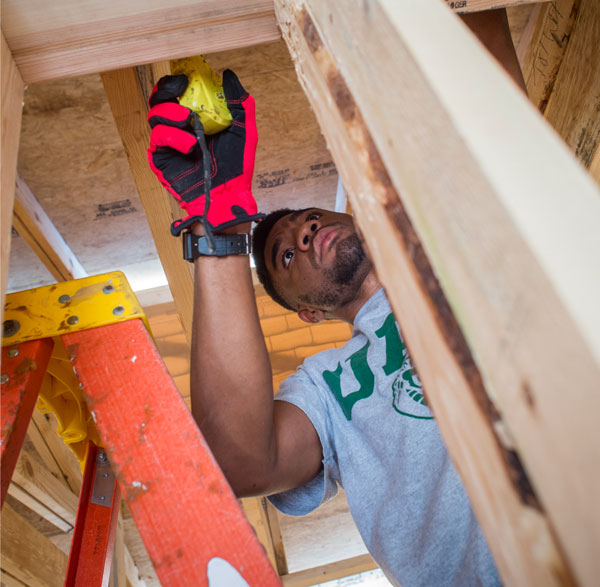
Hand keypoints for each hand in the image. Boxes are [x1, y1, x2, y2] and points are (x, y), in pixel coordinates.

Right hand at [147, 70, 262, 235]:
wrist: (228, 196)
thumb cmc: (237, 166)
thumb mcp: (244, 130)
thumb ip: (239, 102)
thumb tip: (229, 74)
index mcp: (196, 117)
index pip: (179, 91)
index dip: (179, 80)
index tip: (187, 75)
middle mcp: (179, 127)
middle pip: (160, 98)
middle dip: (167, 89)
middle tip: (180, 88)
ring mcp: (168, 142)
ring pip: (155, 115)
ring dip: (170, 112)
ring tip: (188, 118)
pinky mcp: (161, 158)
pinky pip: (158, 138)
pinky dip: (173, 137)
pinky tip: (190, 144)